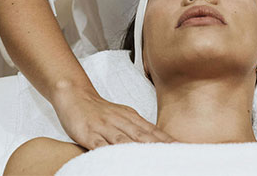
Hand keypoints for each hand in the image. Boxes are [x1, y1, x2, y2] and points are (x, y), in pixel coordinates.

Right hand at [51, 84, 175, 150]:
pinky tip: (117, 160)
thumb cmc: (100, 110)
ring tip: (152, 160)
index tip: (180, 147)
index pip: (153, 131)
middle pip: (142, 136)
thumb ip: (138, 128)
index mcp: (131, 117)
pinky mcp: (89, 134)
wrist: (76, 96)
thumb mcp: (123, 116)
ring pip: (124, 141)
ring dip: (138, 150)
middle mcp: (121, 121)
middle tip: (173, 155)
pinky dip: (110, 153)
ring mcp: (105, 127)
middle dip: (158, 146)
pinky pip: (100, 146)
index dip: (167, 140)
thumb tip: (157, 140)